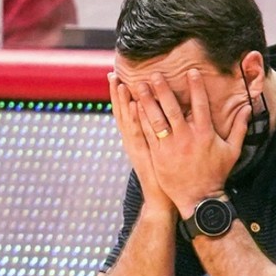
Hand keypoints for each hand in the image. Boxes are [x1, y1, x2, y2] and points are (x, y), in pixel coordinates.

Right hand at [108, 72, 174, 215]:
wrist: (160, 201)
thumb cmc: (164, 177)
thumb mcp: (155, 152)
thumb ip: (155, 135)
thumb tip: (160, 119)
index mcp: (134, 140)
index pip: (125, 114)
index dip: (119, 97)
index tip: (115, 78)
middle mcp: (132, 143)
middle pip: (122, 115)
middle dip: (116, 95)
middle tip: (112, 74)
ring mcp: (137, 149)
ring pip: (128, 122)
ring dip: (123, 103)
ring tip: (121, 85)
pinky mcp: (145, 156)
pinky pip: (140, 134)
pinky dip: (135, 120)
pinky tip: (135, 106)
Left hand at [132, 69, 250, 218]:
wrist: (199, 200)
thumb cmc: (216, 175)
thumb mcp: (232, 151)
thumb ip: (239, 128)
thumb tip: (247, 108)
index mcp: (205, 133)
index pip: (200, 104)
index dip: (196, 86)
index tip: (191, 71)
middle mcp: (186, 137)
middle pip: (172, 107)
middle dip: (163, 89)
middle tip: (155, 74)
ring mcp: (171, 146)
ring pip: (156, 118)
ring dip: (147, 100)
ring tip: (138, 86)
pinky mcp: (159, 155)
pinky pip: (148, 133)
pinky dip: (141, 119)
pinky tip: (134, 107)